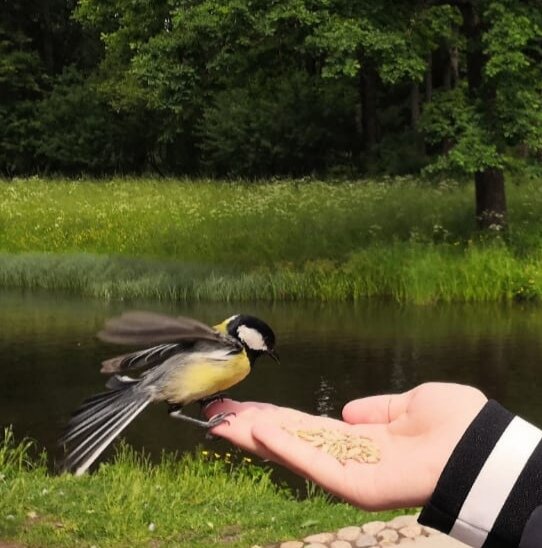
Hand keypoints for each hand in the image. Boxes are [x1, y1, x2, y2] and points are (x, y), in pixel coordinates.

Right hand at [204, 382, 486, 509]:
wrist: (481, 446)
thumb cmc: (453, 423)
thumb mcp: (409, 403)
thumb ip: (377, 407)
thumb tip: (350, 411)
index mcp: (358, 439)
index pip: (305, 427)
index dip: (273, 416)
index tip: (241, 405)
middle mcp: (346, 457)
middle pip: (289, 440)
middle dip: (251, 426)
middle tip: (215, 412)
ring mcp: (346, 473)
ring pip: (291, 453)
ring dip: (255, 436)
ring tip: (222, 420)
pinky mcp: (353, 485)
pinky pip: (313, 463)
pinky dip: (283, 446)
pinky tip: (256, 429)